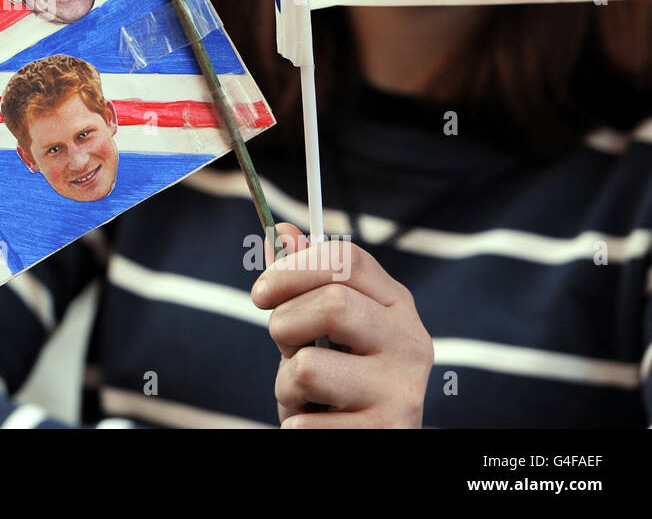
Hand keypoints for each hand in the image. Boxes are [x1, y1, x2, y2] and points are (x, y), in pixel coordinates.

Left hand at [251, 222, 432, 427]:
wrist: (370, 439)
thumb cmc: (339, 380)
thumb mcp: (322, 328)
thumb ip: (303, 282)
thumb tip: (282, 232)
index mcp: (396, 305)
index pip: (346, 259)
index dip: (292, 268)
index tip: (261, 292)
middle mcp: (410, 343)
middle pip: (332, 304)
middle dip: (285, 326)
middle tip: (286, 349)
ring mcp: (402, 391)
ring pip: (308, 367)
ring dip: (286, 385)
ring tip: (307, 394)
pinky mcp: (385, 432)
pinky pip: (304, 424)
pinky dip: (295, 425)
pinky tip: (319, 424)